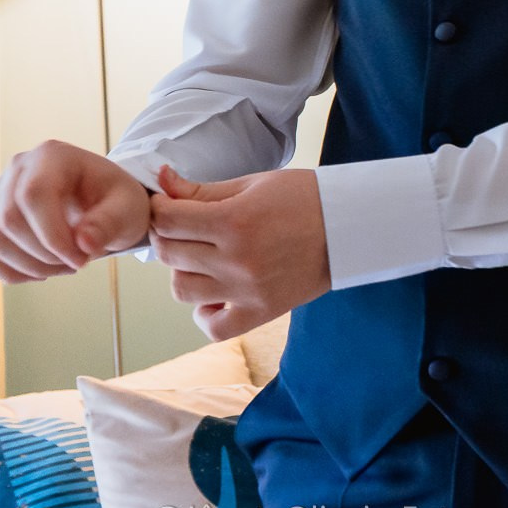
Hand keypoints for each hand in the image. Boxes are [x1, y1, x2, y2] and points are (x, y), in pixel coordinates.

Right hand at [0, 138, 152, 284]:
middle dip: (43, 255)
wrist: (102, 200)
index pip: (33, 196)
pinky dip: (10, 271)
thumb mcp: (127, 207)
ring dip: (29, 267)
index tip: (81, 260)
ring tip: (61, 266)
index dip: (53, 236)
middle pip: (8, 220)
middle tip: (76, 262)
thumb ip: (108, 223)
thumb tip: (84, 244)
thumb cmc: (115, 200)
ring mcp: (0, 192)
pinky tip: (40, 271)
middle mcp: (18, 168)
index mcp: (52, 155)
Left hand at [147, 163, 331, 340]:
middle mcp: (236, 260)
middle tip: (181, 227)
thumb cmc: (302, 198)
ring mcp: (247, 291)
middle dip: (166, 235)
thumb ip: (201, 189)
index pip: (168, 219)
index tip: (167, 205)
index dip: (160, 209)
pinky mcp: (261, 312)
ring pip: (182, 290)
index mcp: (233, 221)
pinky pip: (214, 327)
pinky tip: (212, 293)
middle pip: (169, 253)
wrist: (348, 228)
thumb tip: (161, 180)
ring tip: (198, 258)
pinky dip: (204, 313)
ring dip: (182, 271)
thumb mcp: (251, 184)